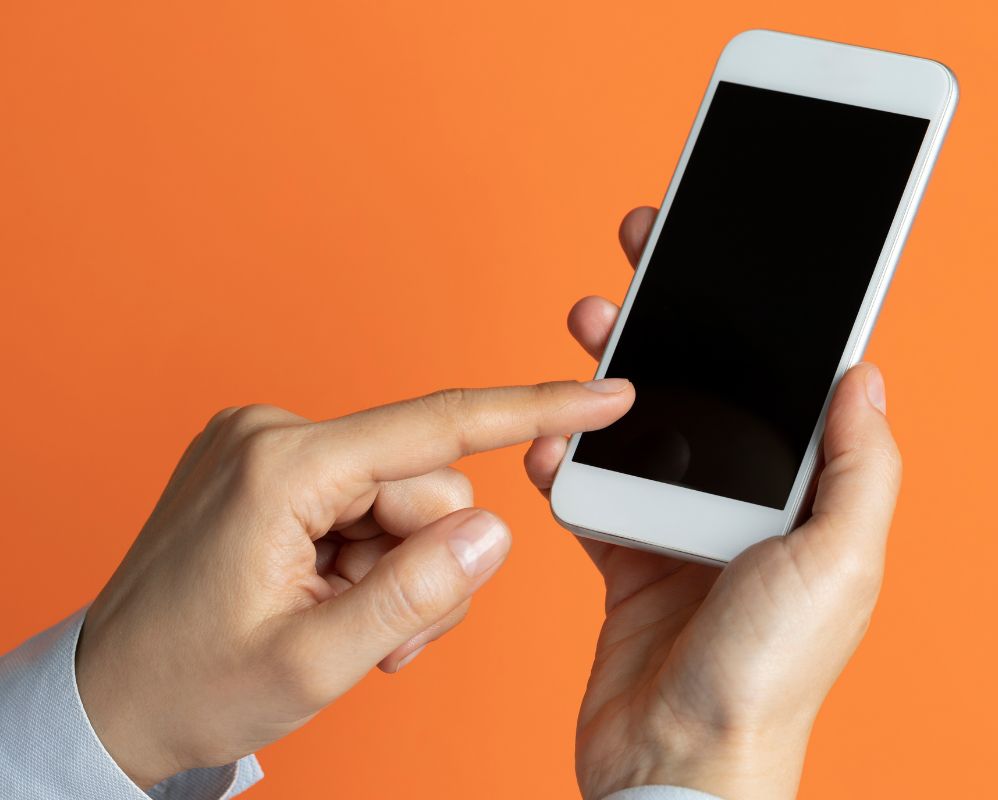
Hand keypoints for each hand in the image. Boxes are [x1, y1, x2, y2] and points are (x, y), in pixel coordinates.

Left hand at [76, 380, 633, 787]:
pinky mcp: (271, 468)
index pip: (437, 429)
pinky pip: (366, 501)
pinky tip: (329, 598)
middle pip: (425, 484)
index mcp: (282, 468)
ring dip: (396, 570)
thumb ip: (417, 594)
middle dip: (422, 563)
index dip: (534, 412)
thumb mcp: (316, 663)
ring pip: (402, 499)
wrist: (111, 697)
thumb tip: (494, 531)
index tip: (605, 396)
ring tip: (344, 624)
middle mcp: (273, 435)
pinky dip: (369, 559)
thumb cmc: (191, 684)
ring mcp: (268, 447)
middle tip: (379, 633)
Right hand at [524, 208, 901, 799]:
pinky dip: (566, 464)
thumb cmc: (768, 673)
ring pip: (640, 427)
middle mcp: (744, 503)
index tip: (726, 251)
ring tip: (589, 323)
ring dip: (610, 374)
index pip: (781, 381)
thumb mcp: (839, 561)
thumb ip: (858, 466)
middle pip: (704, 388)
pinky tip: (550, 444)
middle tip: (643, 253)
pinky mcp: (626, 556)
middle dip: (673, 317)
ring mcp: (681, 527)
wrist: (679, 760)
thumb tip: (867, 373)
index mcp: (802, 495)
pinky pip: (590, 490)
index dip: (757, 312)